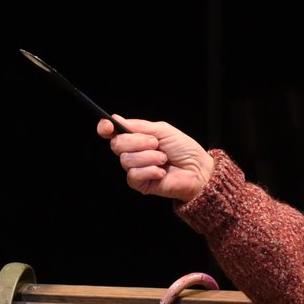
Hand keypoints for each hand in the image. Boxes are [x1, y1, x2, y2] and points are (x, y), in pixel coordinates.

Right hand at [102, 116, 216, 203]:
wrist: (198, 169)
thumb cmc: (184, 149)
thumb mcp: (162, 130)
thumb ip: (139, 126)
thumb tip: (116, 119)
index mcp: (136, 138)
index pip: (113, 133)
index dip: (105, 128)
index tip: (107, 126)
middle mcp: (133, 153)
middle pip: (117, 144)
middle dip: (137, 141)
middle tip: (156, 143)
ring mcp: (136, 169)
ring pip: (126, 160)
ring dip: (149, 157)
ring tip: (163, 159)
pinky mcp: (140, 184)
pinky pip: (134, 175)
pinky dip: (150, 170)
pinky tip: (161, 172)